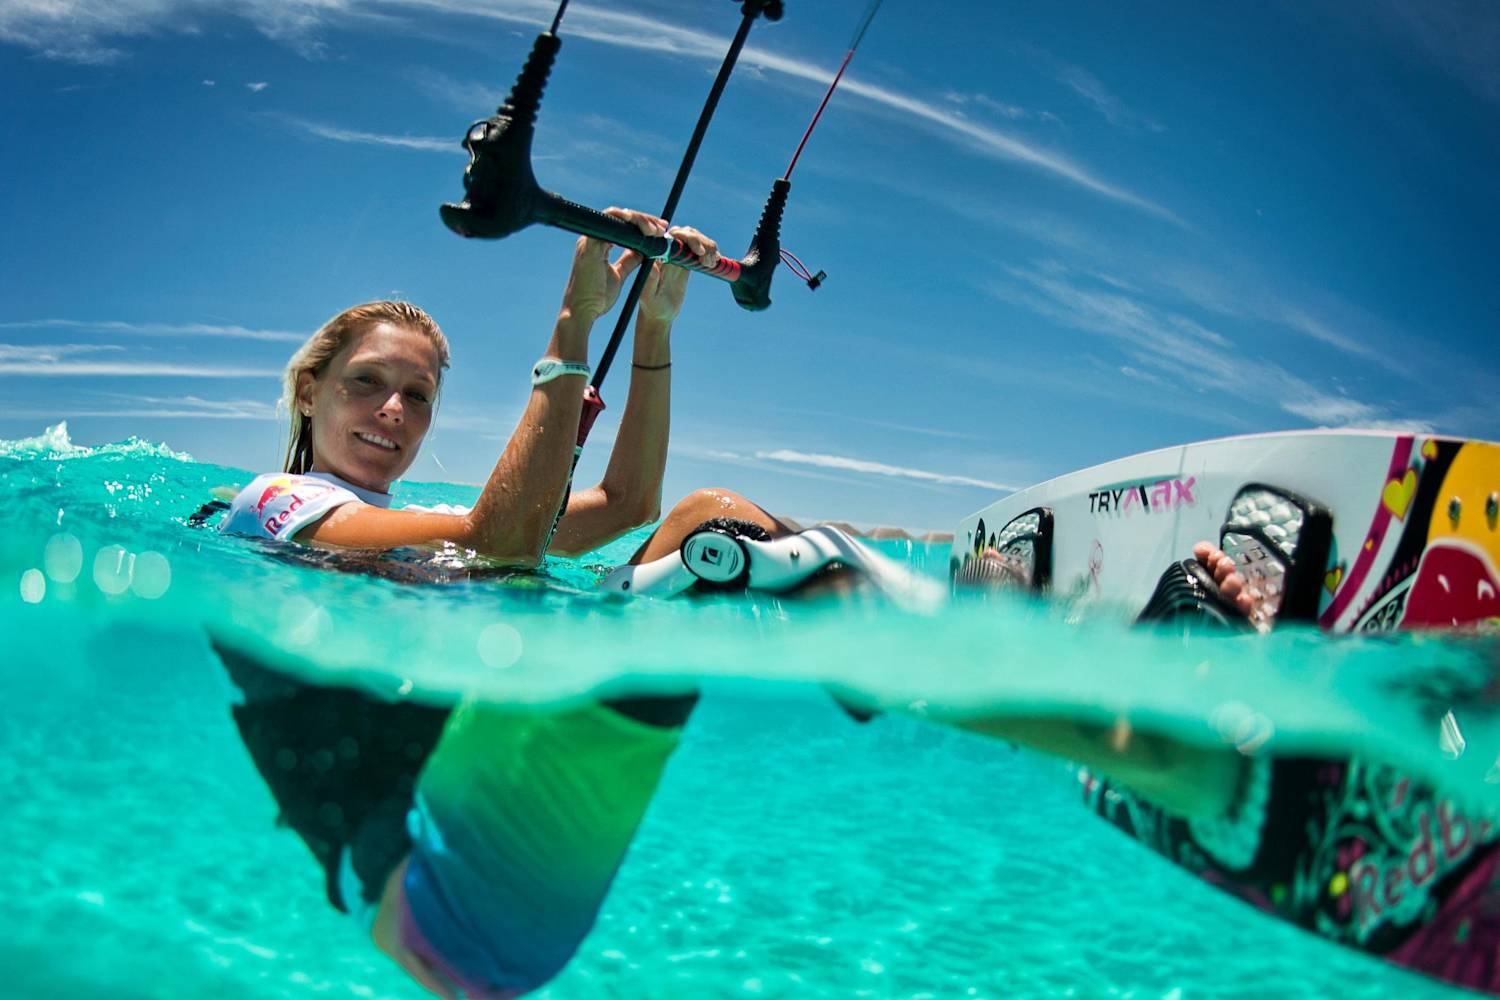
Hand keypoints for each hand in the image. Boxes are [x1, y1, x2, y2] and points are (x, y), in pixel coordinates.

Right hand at [558, 208, 665, 323]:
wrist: (583, 311)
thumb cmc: (597, 298)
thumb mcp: (618, 275)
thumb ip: (629, 261)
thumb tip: (643, 251)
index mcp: (598, 245)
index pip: (621, 226)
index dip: (641, 224)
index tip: (660, 230)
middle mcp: (592, 238)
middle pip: (620, 217)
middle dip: (644, 219)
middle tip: (662, 228)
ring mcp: (589, 240)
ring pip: (617, 216)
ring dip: (639, 220)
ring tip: (656, 230)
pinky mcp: (589, 245)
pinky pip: (609, 221)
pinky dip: (626, 221)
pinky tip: (643, 228)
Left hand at [636, 224, 717, 327]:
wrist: (660, 313)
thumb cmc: (651, 305)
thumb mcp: (648, 294)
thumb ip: (651, 279)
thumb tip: (655, 260)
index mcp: (656, 254)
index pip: (672, 235)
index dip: (686, 237)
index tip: (698, 251)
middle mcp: (667, 250)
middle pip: (686, 233)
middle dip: (699, 241)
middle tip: (706, 260)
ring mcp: (678, 255)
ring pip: (696, 239)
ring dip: (707, 246)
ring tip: (710, 264)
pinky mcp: (688, 261)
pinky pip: (701, 249)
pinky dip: (711, 252)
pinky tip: (714, 263)